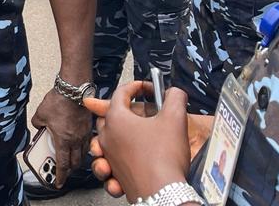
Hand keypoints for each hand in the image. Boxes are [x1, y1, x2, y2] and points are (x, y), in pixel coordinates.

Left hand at [32, 87, 91, 186]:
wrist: (74, 89)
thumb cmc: (59, 100)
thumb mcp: (40, 114)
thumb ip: (37, 124)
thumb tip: (38, 127)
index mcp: (63, 140)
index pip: (62, 165)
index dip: (60, 176)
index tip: (58, 183)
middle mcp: (76, 140)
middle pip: (75, 163)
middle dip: (69, 170)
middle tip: (62, 171)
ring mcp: (84, 134)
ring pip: (83, 154)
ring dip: (76, 159)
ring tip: (69, 158)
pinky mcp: (89, 126)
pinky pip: (87, 143)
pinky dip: (82, 147)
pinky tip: (77, 143)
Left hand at [84, 82, 192, 200]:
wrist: (163, 192)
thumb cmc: (165, 156)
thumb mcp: (175, 118)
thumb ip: (174, 97)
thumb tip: (174, 92)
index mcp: (116, 118)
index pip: (120, 93)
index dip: (136, 87)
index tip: (148, 88)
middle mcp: (107, 136)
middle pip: (109, 116)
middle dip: (125, 111)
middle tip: (143, 114)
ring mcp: (108, 156)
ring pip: (104, 140)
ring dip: (118, 136)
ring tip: (130, 138)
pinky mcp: (114, 174)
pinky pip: (108, 165)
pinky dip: (115, 162)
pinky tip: (127, 162)